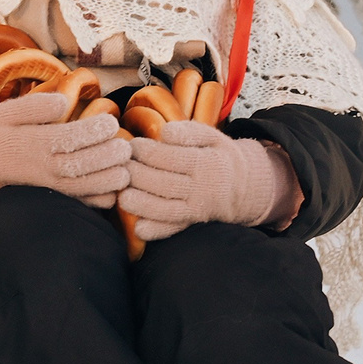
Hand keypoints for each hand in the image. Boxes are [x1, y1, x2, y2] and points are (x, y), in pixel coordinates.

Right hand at [0, 92, 131, 206]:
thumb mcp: (4, 112)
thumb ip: (34, 107)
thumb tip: (63, 101)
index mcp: (32, 143)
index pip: (70, 139)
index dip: (95, 132)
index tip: (110, 123)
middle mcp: (42, 167)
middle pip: (83, 165)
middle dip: (109, 156)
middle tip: (125, 146)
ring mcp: (47, 186)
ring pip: (84, 188)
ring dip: (110, 179)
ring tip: (125, 165)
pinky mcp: (49, 197)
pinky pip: (78, 203)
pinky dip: (99, 199)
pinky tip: (113, 188)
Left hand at [120, 119, 297, 241]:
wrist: (242, 187)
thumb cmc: (217, 156)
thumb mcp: (212, 136)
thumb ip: (189, 131)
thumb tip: (165, 132)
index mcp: (207, 163)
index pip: (171, 157)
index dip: (146, 151)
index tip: (131, 145)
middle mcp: (202, 188)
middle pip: (164, 183)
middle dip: (137, 175)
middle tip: (120, 167)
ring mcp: (197, 209)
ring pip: (166, 209)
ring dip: (141, 204)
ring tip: (122, 195)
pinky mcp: (191, 223)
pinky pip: (173, 229)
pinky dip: (156, 231)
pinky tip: (139, 228)